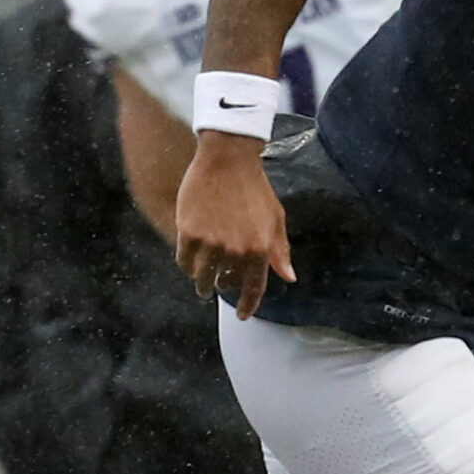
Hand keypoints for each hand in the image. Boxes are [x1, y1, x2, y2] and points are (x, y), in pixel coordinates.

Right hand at [175, 131, 292, 318]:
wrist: (228, 158)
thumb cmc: (255, 187)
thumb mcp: (275, 218)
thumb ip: (279, 250)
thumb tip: (288, 278)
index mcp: (259, 248)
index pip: (253, 288)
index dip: (247, 305)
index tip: (242, 315)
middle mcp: (234, 250)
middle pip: (225, 283)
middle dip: (223, 287)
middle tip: (220, 284)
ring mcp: (210, 242)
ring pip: (201, 277)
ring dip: (202, 283)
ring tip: (201, 283)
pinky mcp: (189, 233)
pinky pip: (184, 261)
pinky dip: (187, 266)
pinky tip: (190, 263)